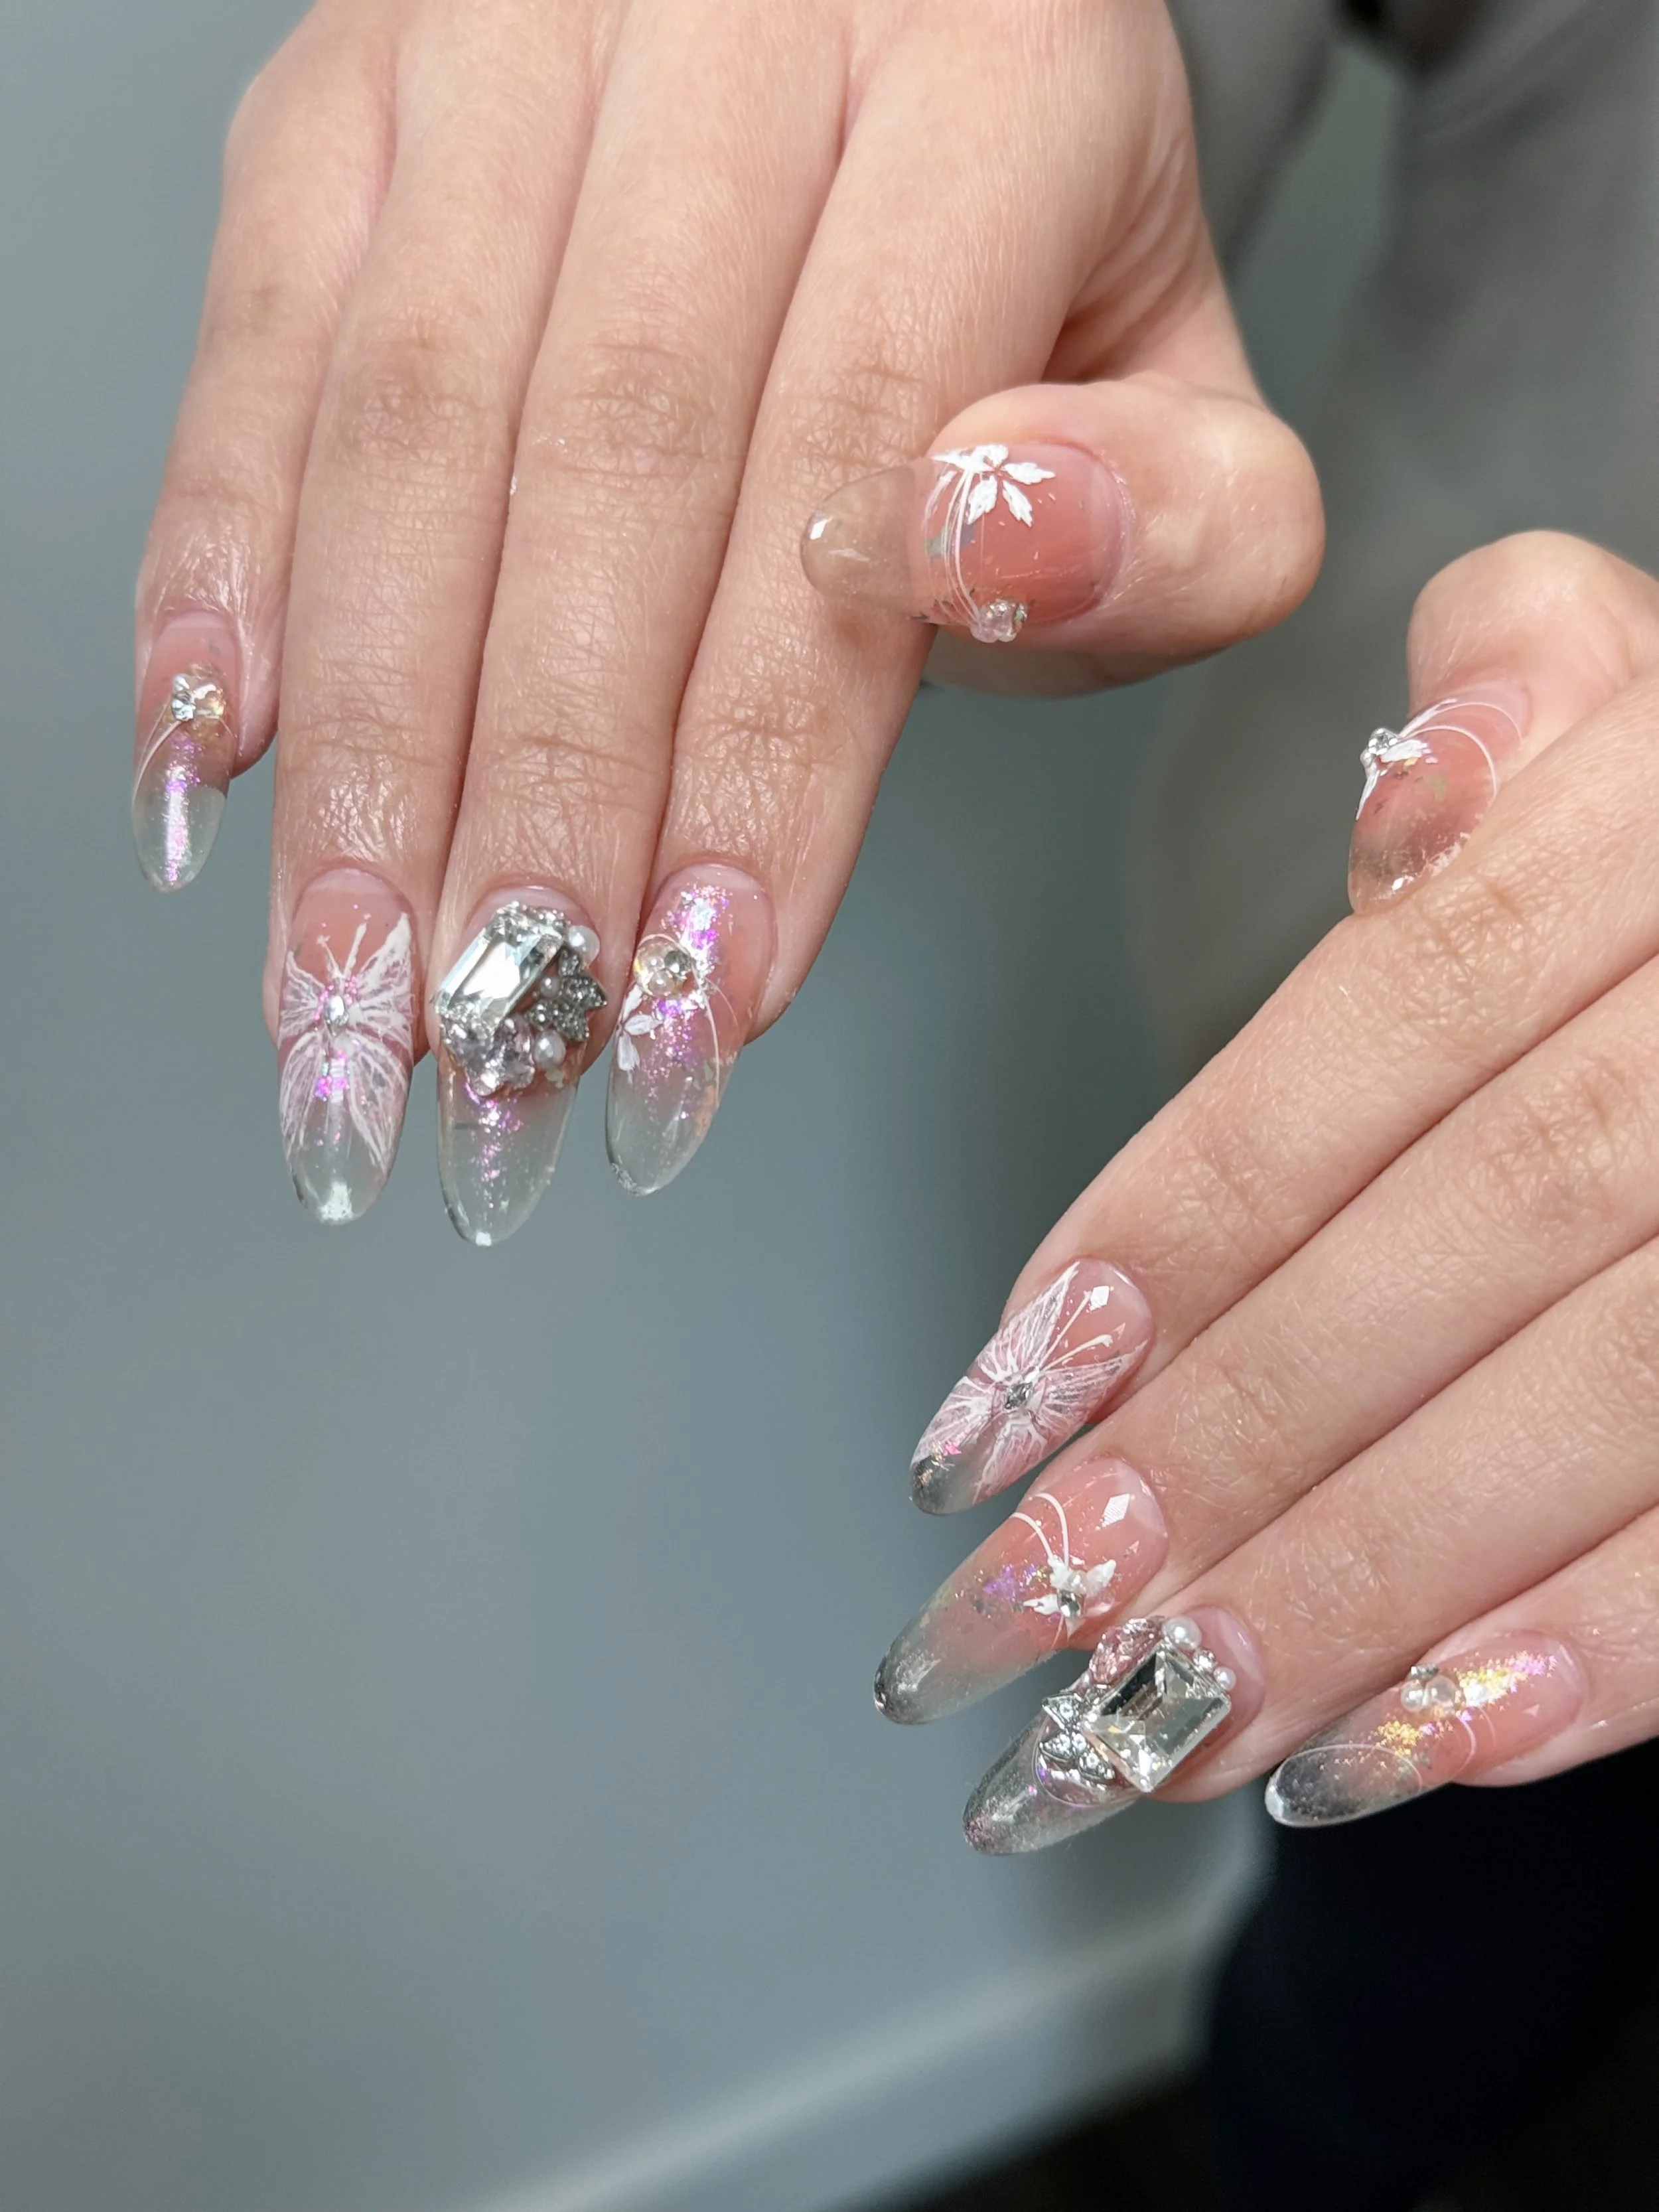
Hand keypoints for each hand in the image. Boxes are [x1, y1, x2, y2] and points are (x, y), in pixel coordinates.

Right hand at [132, 0, 1318, 1237]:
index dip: (762, 755)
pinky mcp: (351, 86)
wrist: (887, 41)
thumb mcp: (1189, 391)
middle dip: (544, 797)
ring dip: (371, 745)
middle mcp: (731, 14)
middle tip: (504, 1042)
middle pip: (606, 455)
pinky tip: (217, 762)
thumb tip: (984, 544)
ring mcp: (513, 32)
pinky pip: (264, 339)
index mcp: (992, 71)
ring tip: (358, 990)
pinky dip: (222, 566)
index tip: (709, 992)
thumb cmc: (1030, 271)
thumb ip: (1173, 523)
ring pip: (411, 422)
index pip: (852, 458)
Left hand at [870, 530, 1658, 1848]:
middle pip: (1487, 1231)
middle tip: (1032, 1603)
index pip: (1407, 1012)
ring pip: (1613, 1397)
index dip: (1194, 1211)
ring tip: (1155, 1719)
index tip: (1010, 1389)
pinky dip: (1598, 1651)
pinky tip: (1408, 1745)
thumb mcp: (1626, 703)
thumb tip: (1418, 789)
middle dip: (1239, 1436)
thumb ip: (1519, 697)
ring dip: (1366, 1584)